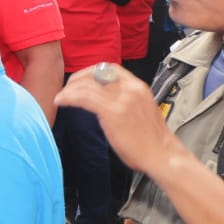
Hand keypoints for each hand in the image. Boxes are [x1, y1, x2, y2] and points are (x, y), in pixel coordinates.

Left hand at [55, 64, 179, 177]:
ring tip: (60, 97)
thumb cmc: (151, 140)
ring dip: (69, 90)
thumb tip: (103, 98)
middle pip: (95, 72)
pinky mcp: (113, 112)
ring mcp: (122, 99)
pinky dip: (69, 97)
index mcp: (138, 87)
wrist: (163, 155)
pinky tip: (61, 101)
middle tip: (66, 89)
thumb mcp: (140, 109)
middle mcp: (131, 88)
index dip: (90, 71)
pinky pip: (84, 98)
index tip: (79, 80)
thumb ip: (124, 99)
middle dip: (76, 79)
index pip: (109, 68)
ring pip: (87, 85)